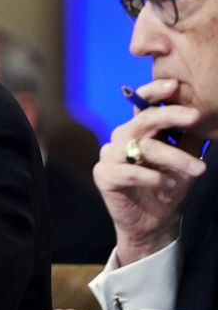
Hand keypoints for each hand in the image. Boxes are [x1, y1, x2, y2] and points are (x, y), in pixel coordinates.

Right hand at [94, 79, 205, 264]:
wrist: (154, 224)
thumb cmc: (169, 188)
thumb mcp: (185, 160)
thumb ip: (188, 139)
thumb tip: (205, 114)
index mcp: (139, 130)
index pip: (142, 103)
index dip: (154, 91)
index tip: (175, 85)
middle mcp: (122, 138)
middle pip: (142, 120)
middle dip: (170, 115)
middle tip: (195, 117)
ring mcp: (110, 155)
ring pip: (140, 146)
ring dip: (173, 157)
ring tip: (198, 170)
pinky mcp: (103, 175)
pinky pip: (129, 171)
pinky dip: (153, 178)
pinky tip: (169, 186)